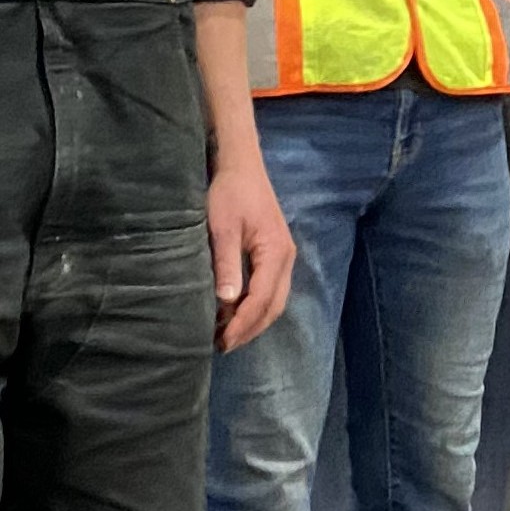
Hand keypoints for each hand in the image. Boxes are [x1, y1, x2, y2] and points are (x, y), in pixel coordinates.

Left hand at [207, 154, 293, 352]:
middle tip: (223, 345)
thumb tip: (227, 302)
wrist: (240, 165)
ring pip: (274, 300)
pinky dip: (254, 305)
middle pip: (273, 305)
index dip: (243, 323)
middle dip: (250, 328)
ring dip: (253, 319)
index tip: (222, 340)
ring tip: (226, 334)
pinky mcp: (275, 253)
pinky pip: (269, 288)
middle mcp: (286, 258)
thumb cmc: (229, 193)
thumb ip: (227, 264)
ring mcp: (283, 256)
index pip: (262, 299)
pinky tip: (233, 310)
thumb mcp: (223, 228)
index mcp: (276, 253)